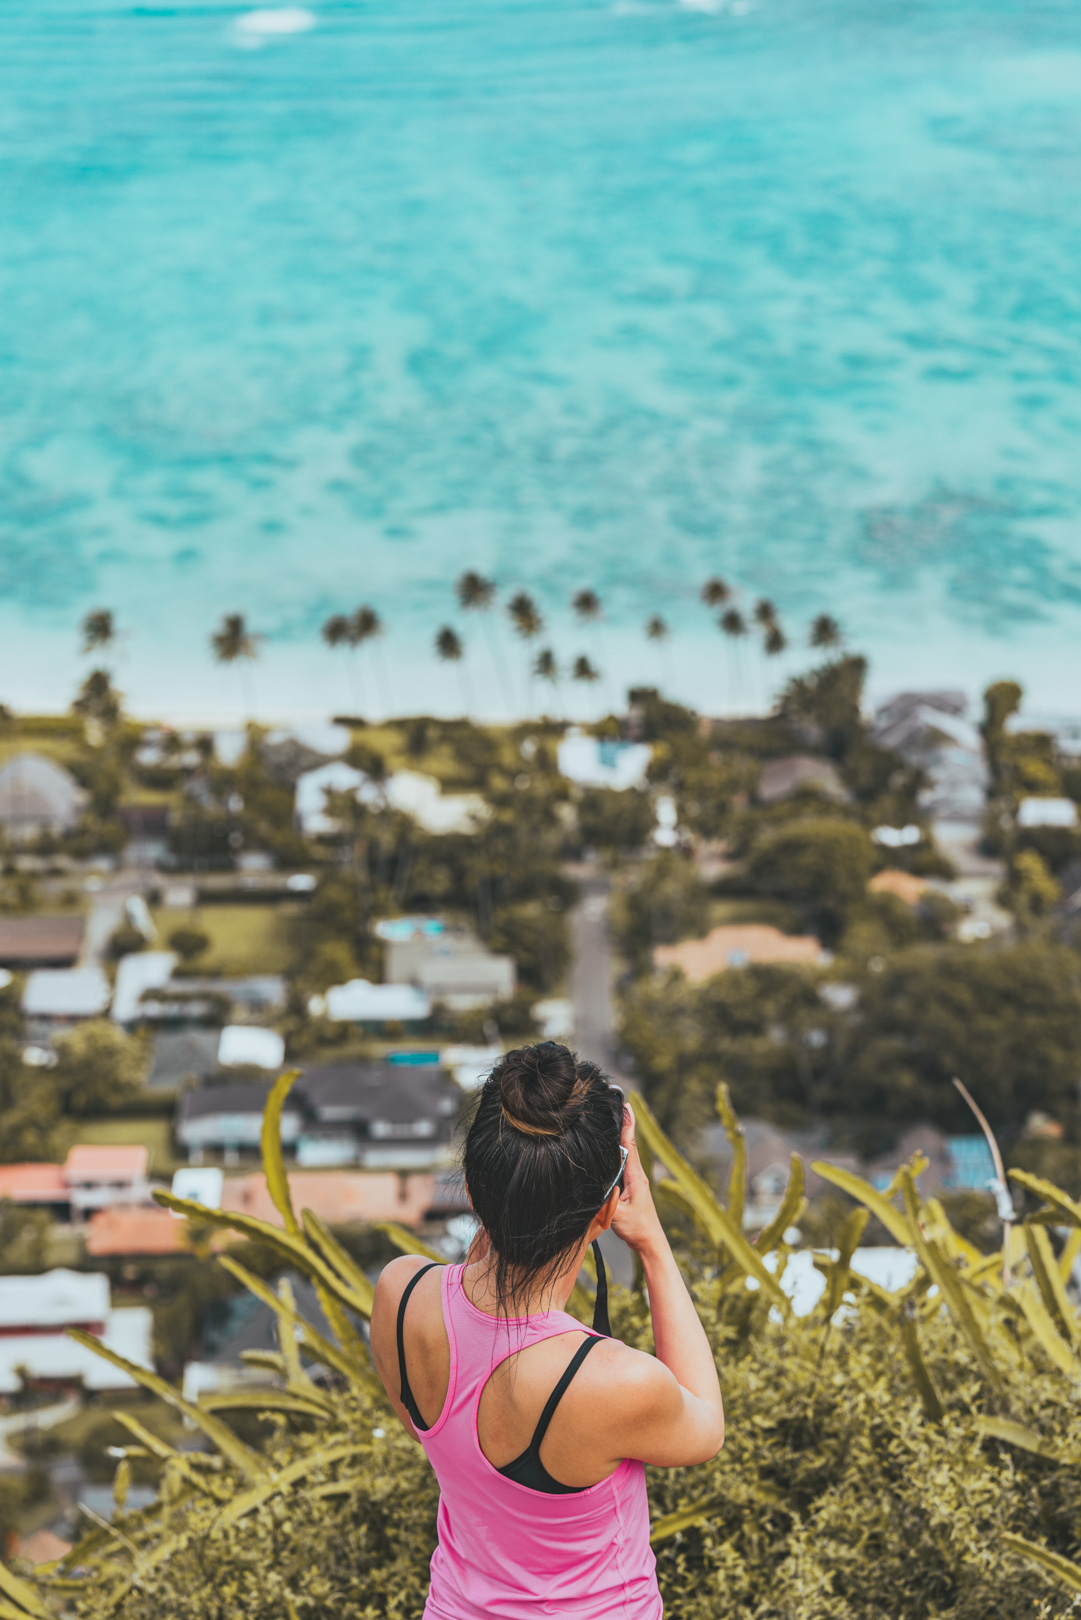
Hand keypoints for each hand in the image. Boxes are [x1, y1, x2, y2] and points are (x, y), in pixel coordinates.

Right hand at [610, 1105, 666, 1258]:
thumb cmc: (638, 1229)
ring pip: (624, 1156)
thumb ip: (606, 1200)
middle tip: (617, 1105)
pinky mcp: (630, 1189)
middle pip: (627, 1145)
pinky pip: (621, 1167)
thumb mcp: (618, 1215)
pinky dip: (616, 1155)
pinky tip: (608, 1153)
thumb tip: (592, 1186)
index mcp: (635, 1176)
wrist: (650, 1243)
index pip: (629, 1145)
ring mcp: (634, 1182)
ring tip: (612, 1122)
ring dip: (619, 1139)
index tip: (626, 1106)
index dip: (627, 1125)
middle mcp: (636, 1175)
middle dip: (622, 1125)